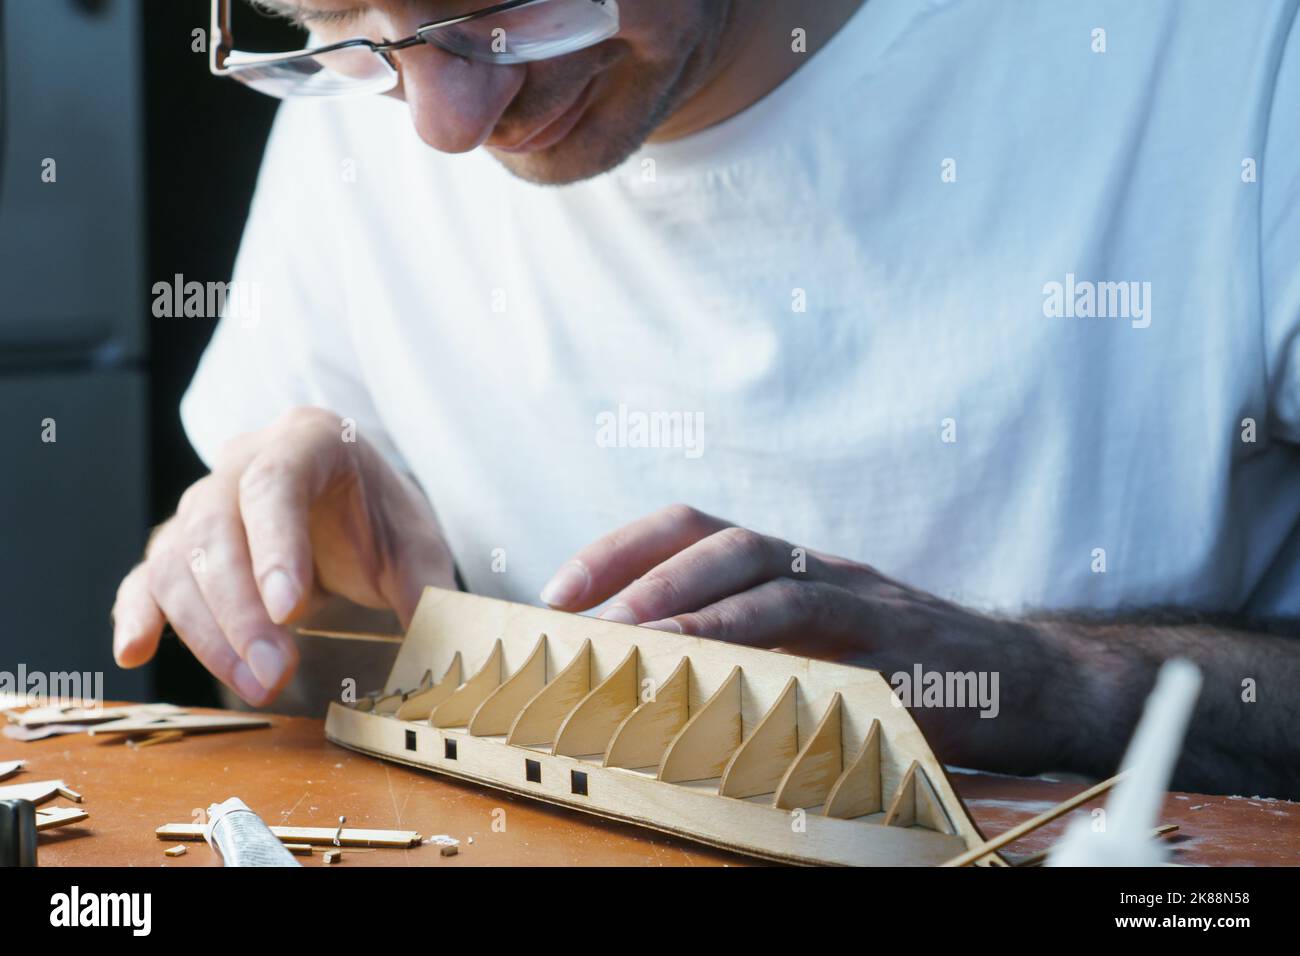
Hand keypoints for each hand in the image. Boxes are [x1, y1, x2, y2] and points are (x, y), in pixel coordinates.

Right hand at [112, 407, 454, 705]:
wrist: (355, 510)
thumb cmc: (383, 522)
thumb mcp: (418, 549)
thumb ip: (429, 594)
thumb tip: (442, 656)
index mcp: (308, 440)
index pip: (276, 482)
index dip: (276, 546)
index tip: (291, 610)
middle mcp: (243, 460)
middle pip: (216, 527)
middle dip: (242, 611)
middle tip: (274, 672)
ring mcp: (203, 502)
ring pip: (176, 558)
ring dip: (207, 630)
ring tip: (255, 684)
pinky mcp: (180, 547)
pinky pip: (145, 577)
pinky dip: (138, 614)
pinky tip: (137, 651)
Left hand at [539, 504, 1068, 771]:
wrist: (1029, 684)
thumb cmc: (911, 674)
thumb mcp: (824, 653)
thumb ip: (756, 653)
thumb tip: (656, 683)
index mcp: (794, 567)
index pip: (695, 528)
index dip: (620, 548)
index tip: (558, 590)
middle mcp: (818, 567)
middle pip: (713, 536)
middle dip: (631, 568)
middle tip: (568, 616)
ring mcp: (858, 597)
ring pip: (757, 570)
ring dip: (678, 602)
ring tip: (617, 638)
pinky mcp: (893, 641)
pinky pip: (814, 629)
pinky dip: (748, 642)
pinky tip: (702, 671)